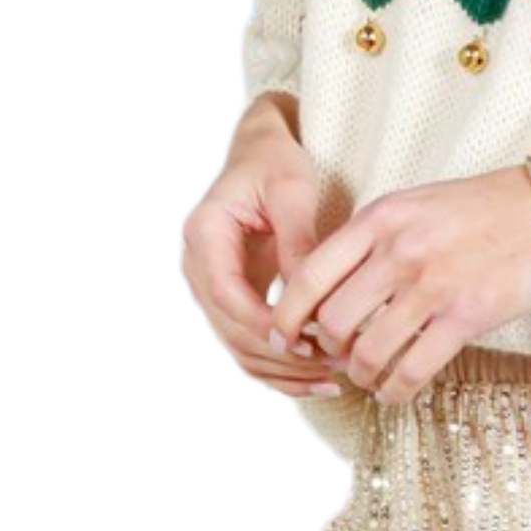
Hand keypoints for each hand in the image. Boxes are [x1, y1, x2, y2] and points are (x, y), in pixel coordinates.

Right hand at [181, 93, 342, 400]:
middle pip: (230, 329)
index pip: (227, 294)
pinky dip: (279, 364)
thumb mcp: (293, 190)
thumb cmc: (277, 161)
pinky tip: (316, 377)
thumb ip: (298, 241)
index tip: (307, 343)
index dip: (264, 325)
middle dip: (280, 356)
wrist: (263, 150)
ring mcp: (212, 284)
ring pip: (238, 345)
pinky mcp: (233, 296)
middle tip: (332, 367)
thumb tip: (310, 299)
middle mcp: (198, 265)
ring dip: (281, 370)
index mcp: (205, 234)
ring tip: (332, 380)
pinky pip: (249, 340)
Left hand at [269, 164, 530, 407]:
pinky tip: (395, 389)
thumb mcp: (413, 204)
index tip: (283, 335)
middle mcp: (400, 251)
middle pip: (332, 322)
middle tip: (338, 354)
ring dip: (361, 374)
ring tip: (368, 374)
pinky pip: (411, 371)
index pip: (308, 275)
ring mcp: (433, 286)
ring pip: (368, 353)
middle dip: (327, 349)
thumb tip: (325, 289)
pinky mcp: (465, 317)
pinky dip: (394, 391)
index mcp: (380, 218)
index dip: (286, 315)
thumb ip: (369, 238)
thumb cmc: (478, 209)